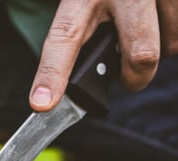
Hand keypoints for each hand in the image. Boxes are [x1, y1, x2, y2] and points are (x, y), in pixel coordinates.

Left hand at [29, 0, 177, 111]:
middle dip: (134, 76)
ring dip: (156, 50)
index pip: (63, 39)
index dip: (52, 75)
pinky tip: (157, 22)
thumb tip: (64, 88)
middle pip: (140, 54)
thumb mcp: (84, 2)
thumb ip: (80, 35)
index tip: (42, 104)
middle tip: (125, 75)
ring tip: (139, 32)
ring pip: (167, 46)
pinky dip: (170, 37)